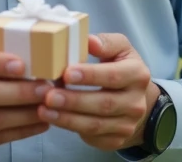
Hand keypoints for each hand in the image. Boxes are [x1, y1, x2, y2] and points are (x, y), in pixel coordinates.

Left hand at [39, 33, 158, 151]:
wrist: (134, 99)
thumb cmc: (120, 67)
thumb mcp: (120, 49)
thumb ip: (106, 42)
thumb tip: (88, 41)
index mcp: (137, 75)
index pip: (113, 76)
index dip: (89, 75)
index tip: (66, 73)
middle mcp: (136, 102)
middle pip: (103, 104)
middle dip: (73, 101)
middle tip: (48, 96)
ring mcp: (127, 124)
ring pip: (95, 124)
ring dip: (67, 118)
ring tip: (43, 110)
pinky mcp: (116, 140)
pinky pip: (91, 137)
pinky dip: (70, 128)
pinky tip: (53, 118)